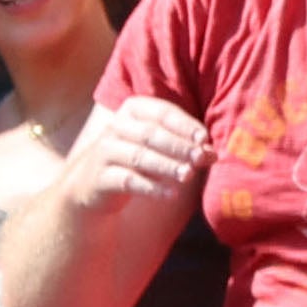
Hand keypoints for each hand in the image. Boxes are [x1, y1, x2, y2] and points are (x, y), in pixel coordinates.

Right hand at [63, 96, 207, 213]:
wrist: (94, 186)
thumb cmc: (137, 162)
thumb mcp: (158, 147)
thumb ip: (185, 146)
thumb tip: (211, 152)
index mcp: (132, 111)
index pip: (161, 112)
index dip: (183, 125)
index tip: (204, 138)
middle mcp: (116, 127)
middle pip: (150, 133)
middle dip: (179, 145)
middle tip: (202, 157)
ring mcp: (105, 152)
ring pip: (139, 156)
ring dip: (166, 165)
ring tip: (188, 175)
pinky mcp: (100, 178)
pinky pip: (127, 181)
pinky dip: (151, 188)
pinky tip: (171, 195)